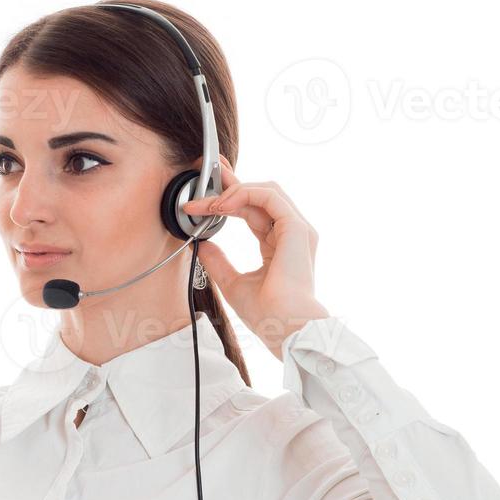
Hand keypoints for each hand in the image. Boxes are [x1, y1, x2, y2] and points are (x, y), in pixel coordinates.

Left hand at [182, 156, 329, 358]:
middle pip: (260, 194)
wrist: (284, 326)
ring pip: (265, 191)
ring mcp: (296, 229)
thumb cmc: (267, 313)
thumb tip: (202, 245)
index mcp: (280, 244)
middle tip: (206, 172)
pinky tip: (222, 205)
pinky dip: (244, 195)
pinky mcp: (296, 228)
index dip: (231, 196)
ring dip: (234, 190)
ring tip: (207, 200)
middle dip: (231, 182)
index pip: (255, 210)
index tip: (207, 192)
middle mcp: (291, 233)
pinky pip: (269, 197)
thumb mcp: (233, 282)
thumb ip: (219, 261)